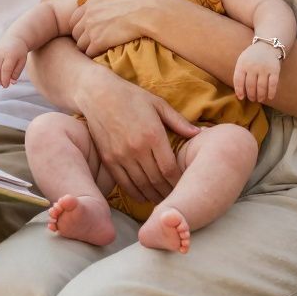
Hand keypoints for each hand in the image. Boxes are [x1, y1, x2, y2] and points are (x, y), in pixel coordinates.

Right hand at [0, 40, 28, 87]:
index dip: (5, 80)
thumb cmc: (20, 52)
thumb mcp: (22, 61)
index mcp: (10, 55)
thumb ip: (17, 72)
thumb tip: (12, 83)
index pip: (5, 70)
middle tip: (2, 85)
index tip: (6, 86)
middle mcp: (0, 53)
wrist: (14, 39)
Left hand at [69, 0, 159, 56]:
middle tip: (94, 42)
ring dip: (89, 47)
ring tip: (100, 49)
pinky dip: (95, 54)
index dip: (81, 26)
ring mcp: (91, 28)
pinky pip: (89, 53)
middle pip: (75, 32)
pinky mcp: (98, 41)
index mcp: (92, 1)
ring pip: (80, 44)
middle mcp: (88, 14)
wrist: (148, 10)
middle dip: (83, 38)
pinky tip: (105, 52)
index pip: (74, 18)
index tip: (90, 30)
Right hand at [76, 67, 200, 203]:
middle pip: (156, 180)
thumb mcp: (158, 104)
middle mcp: (137, 148)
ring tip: (163, 201)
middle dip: (168, 193)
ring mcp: (121, 155)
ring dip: (153, 196)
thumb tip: (198, 133)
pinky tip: (144, 197)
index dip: (178, 182)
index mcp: (153, 135)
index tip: (185, 187)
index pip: (170, 169)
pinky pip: (124, 183)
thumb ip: (179, 121)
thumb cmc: (131, 96)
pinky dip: (135, 193)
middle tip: (177, 198)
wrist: (98, 94)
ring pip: (141, 185)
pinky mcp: (108, 159)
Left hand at [235, 43, 280, 101]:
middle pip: (250, 86)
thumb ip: (239, 75)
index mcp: (242, 64)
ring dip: (260, 96)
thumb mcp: (242, 61)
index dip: (239, 91)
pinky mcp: (274, 70)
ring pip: (261, 87)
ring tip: (260, 99)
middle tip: (252, 99)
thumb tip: (239, 94)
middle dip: (251, 95)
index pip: (238, 80)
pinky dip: (271, 92)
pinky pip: (273, 84)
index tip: (241, 97)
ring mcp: (264, 68)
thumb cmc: (252, 57)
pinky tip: (270, 97)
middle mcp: (253, 66)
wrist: (267, 45)